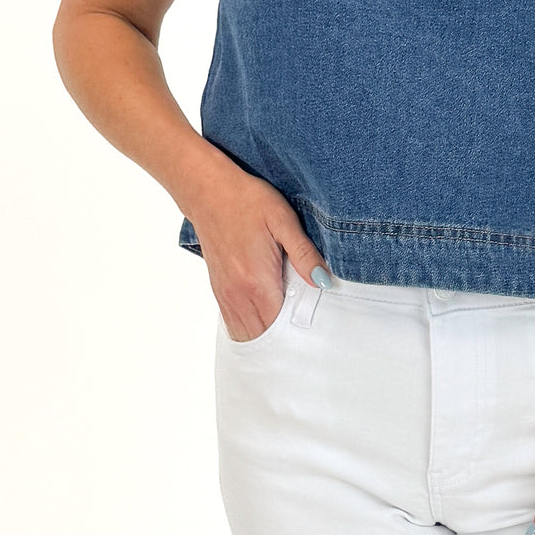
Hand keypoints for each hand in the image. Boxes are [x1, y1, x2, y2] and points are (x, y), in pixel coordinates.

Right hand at [186, 159, 330, 341]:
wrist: (210, 192)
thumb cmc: (248, 201)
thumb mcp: (283, 220)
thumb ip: (304, 254)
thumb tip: (324, 281)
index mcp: (257, 282)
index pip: (280, 329)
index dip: (299, 335)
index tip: (316, 332)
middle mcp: (238, 295)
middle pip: (264, 339)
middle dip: (286, 342)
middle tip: (309, 334)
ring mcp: (225, 295)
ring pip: (247, 336)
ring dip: (268, 337)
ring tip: (291, 328)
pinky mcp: (219, 291)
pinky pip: (235, 324)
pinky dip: (253, 328)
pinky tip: (270, 316)